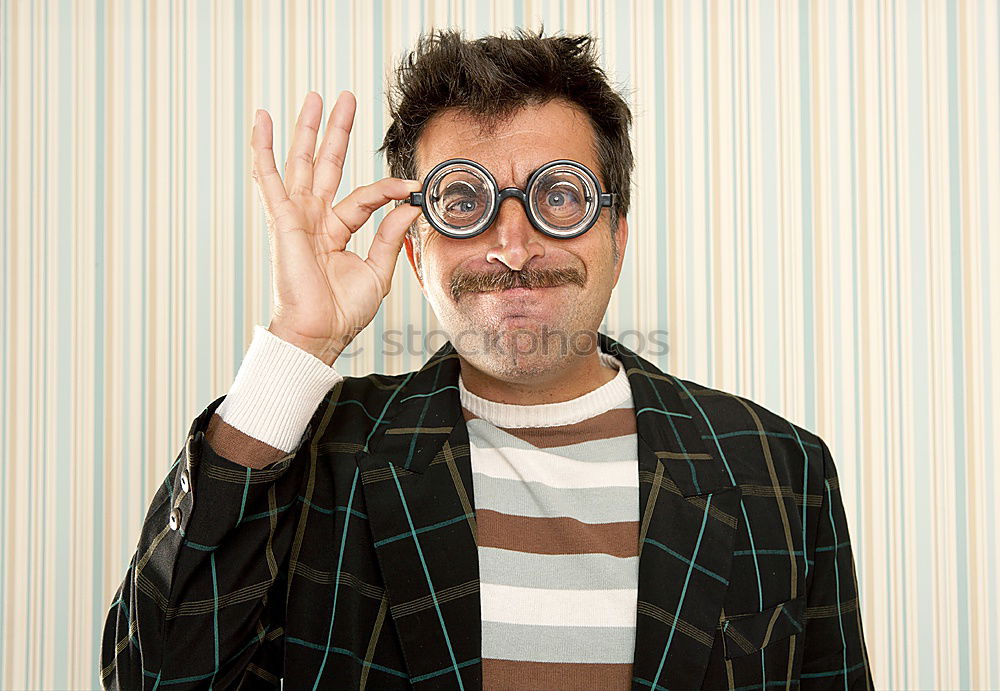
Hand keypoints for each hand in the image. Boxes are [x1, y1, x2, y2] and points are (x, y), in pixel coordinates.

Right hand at [250, 90, 422, 364]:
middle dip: (336, 131)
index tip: (414, 188)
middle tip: (345, 99)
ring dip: (308, 129)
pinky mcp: (283, 219)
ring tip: (314, 97)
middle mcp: (315, 219)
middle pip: (327, 165)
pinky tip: (262, 121)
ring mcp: (297, 216)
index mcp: (336, 231)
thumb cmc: (342, 311)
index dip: (389, 189)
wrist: (320, 331)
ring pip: (303, 163)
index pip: (365, 197)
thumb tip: (407, 208)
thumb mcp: (377, 270)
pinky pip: (270, 179)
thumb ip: (390, 236)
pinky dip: (264, 149)